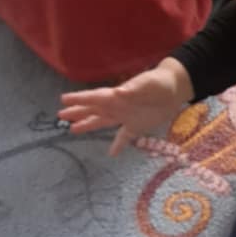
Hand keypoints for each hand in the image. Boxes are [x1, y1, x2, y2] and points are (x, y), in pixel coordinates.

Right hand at [58, 58, 193, 156]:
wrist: (175, 89)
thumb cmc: (160, 83)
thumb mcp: (149, 83)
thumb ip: (134, 88)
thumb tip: (119, 92)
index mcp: (117, 95)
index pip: (95, 97)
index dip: (80, 99)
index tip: (63, 99)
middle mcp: (118, 106)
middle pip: (93, 110)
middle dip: (77, 112)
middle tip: (61, 115)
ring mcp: (126, 116)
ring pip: (102, 122)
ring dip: (88, 125)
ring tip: (73, 129)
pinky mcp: (137, 126)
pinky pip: (124, 137)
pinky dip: (118, 145)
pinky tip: (111, 154)